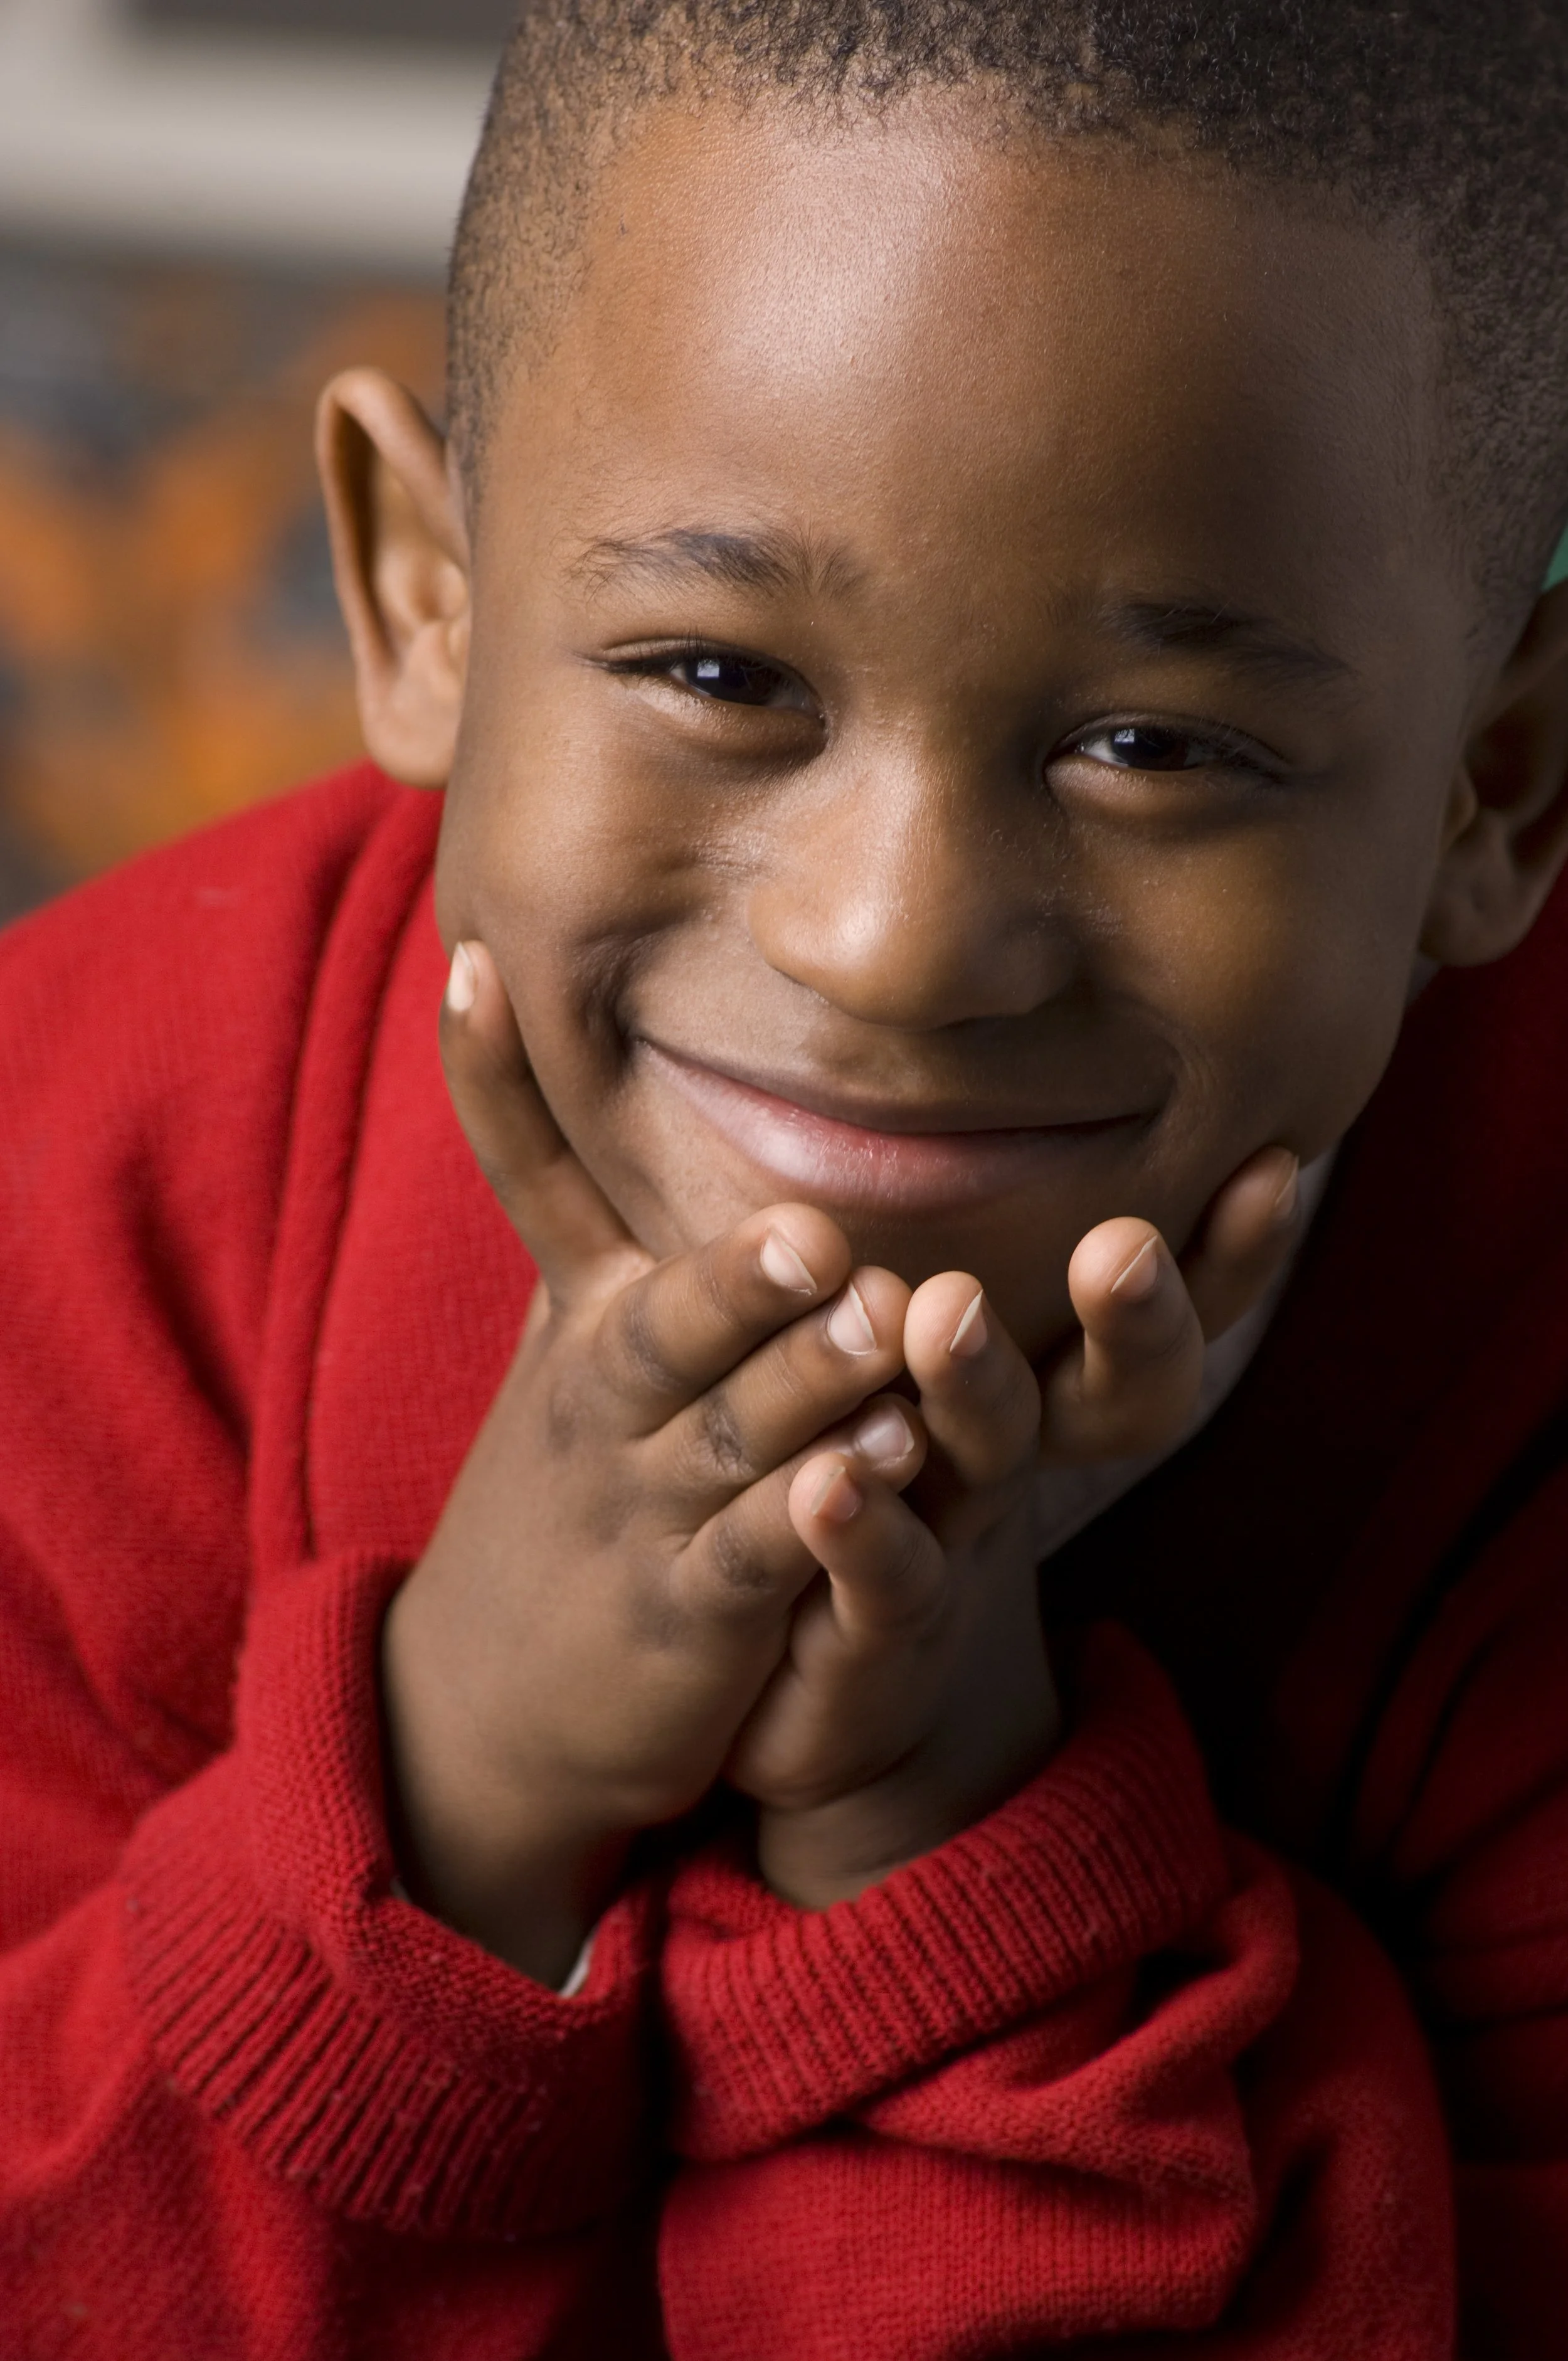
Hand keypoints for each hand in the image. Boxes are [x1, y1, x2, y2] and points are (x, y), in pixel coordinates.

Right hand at [380, 941, 930, 1983]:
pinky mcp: (694, 1616)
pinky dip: (820, 1517)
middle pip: (662, 1323)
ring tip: (879, 1324)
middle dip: (731, 1274)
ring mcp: (647, 1511)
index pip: (528, 1183)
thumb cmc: (578, 1501)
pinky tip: (884, 1471)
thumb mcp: (577, 1361)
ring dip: (805, 1380)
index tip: (472, 962)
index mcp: (587, 1325)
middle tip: (807, 1224)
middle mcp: (607, 1403)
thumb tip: (599, 1071)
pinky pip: (762, 1557)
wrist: (490, 1713)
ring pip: (731, 1434)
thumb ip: (609, 1240)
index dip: (489, 1083)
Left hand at [734, 1151, 1301, 1908]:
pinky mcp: (879, 1621)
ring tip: (946, 1309)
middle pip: (1118, 1394)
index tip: (1273, 1168)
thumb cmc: (877, 1478)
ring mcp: (956, 1540)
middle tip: (1120, 1244)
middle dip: (1133, 1318)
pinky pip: (885, 1572)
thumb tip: (967, 1009)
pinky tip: (827, 1477)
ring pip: (989, 1464)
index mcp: (1047, 1383)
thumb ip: (942, 1238)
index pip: (1169, 1315)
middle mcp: (1021, 1458)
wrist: (834, 1697)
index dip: (1230, 1258)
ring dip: (977, 1388)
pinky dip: (864, 1524)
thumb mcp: (916, 1348)